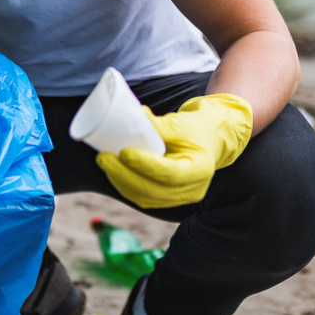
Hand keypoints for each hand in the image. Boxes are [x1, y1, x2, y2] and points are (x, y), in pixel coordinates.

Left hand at [96, 94, 252, 208]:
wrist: (211, 141)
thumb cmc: (197, 129)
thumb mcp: (181, 124)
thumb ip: (159, 124)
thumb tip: (135, 114)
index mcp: (200, 169)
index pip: (169, 173)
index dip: (145, 165)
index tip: (124, 152)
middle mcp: (192, 189)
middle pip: (153, 190)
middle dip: (123, 175)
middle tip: (104, 157)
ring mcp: (180, 198)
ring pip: (145, 197)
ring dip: (121, 182)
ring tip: (105, 162)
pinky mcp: (168, 199)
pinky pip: (144, 198)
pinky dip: (126, 186)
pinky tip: (113, 173)